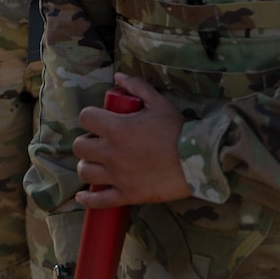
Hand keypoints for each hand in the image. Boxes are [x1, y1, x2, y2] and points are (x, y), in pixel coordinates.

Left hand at [72, 73, 189, 208]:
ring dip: (87, 166)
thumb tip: (118, 77)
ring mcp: (118, 176)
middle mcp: (112, 152)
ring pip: (85, 172)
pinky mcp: (127, 195)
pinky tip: (82, 196)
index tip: (97, 121)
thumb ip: (137, 87)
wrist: (199, 161)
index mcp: (116, 128)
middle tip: (98, 143)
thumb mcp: (158, 102)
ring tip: (96, 164)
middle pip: (80, 147)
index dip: (89, 117)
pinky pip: (99, 201)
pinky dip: (87, 199)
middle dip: (86, 143)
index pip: (85, 118)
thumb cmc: (178, 130)